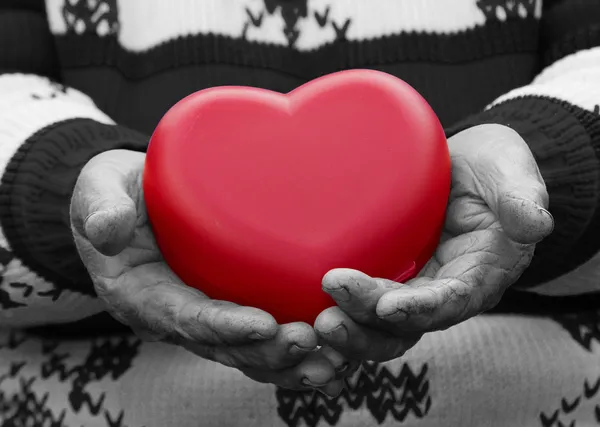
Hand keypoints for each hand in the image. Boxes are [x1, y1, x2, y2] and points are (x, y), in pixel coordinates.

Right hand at [71, 149, 354, 395]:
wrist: (127, 206)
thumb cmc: (116, 197)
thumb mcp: (99, 192)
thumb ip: (101, 207)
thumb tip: (106, 229)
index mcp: (144, 295)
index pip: (187, 318)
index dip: (224, 326)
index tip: (264, 325)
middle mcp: (175, 316)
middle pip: (225, 348)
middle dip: (267, 352)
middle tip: (311, 342)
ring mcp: (202, 316)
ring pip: (248, 354)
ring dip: (289, 362)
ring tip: (334, 361)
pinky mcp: (225, 306)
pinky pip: (259, 339)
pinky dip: (294, 352)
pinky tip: (335, 354)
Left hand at [314, 124, 554, 361]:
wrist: (468, 167)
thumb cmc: (493, 171)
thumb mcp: (514, 175)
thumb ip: (522, 197)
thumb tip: (535, 222)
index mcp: (476, 275)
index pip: (449, 302)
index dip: (421, 310)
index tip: (389, 306)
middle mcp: (440, 290)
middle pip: (403, 325)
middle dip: (368, 325)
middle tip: (330, 316)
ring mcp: (410, 285)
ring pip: (375, 323)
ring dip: (347, 327)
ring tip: (313, 318)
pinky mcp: (385, 272)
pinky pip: (359, 300)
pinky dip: (336, 309)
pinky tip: (302, 306)